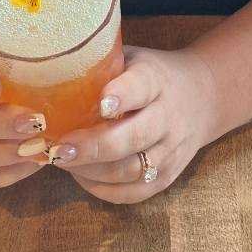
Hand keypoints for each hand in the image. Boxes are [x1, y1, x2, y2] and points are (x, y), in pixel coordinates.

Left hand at [38, 44, 217, 204]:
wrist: (203, 96)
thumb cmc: (152, 74)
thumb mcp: (133, 57)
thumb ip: (102, 65)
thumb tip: (49, 66)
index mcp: (156, 80)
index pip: (141, 87)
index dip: (122, 95)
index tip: (100, 104)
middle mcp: (168, 117)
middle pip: (133, 138)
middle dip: (93, 147)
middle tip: (59, 149)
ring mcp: (171, 150)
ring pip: (130, 170)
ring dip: (92, 171)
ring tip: (62, 161)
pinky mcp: (169, 176)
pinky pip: (134, 193)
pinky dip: (104, 190)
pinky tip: (81, 176)